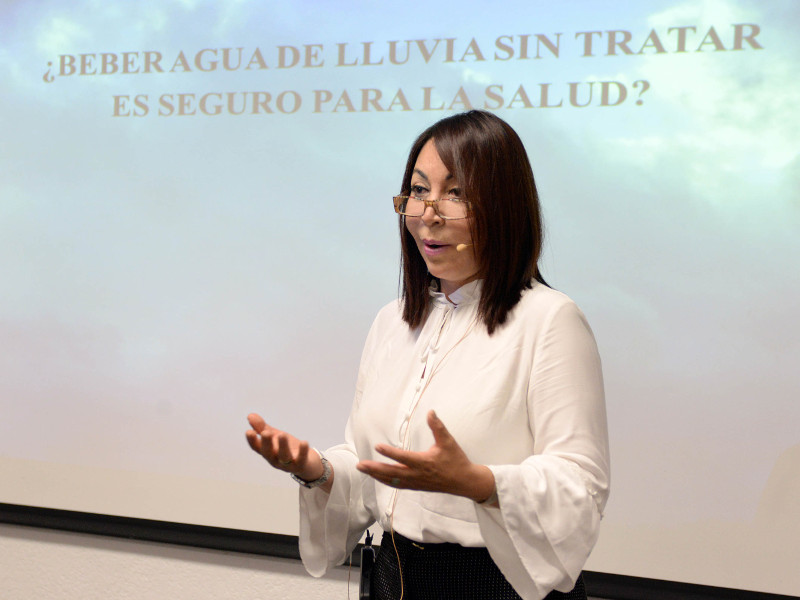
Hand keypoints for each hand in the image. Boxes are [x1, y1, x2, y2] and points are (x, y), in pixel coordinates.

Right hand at [245, 413, 324, 482]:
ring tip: (282, 434)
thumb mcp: (274, 436)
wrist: (306, 462)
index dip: (252, 441)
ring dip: (283, 446)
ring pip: (284, 456)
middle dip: (266, 443)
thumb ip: (262, 427)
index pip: (257, 448)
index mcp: (267, 451)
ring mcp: (287, 464)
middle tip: (265, 432)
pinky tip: (304, 442)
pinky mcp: (300, 465)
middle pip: (268, 453)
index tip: (249, 432)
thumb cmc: (285, 447)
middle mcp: (275, 459)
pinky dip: (302, 452)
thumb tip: (250, 415)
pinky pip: (301, 459)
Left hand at [355, 410, 494, 502]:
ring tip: (362, 469)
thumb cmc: (456, 460)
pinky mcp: (416, 486)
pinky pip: (397, 485)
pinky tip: (376, 477)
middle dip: (375, 469)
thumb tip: (430, 412)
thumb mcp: (448, 441)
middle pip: (392, 473)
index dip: (390, 453)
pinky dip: (385, 481)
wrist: (464, 481)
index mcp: (425, 462)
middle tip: (360, 465)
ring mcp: (416, 482)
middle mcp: (418, 474)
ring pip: (392, 480)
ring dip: (376, 475)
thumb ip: (438, 426)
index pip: (404, 458)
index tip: (377, 447)